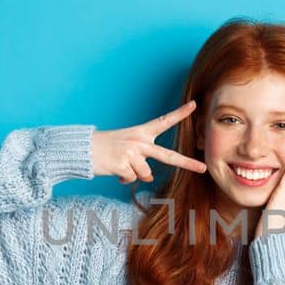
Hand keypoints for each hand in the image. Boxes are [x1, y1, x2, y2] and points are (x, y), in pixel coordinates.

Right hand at [91, 100, 208, 183]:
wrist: (81, 149)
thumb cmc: (104, 147)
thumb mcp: (125, 144)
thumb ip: (140, 157)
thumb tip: (147, 177)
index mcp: (140, 132)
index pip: (163, 121)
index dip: (179, 114)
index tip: (193, 105)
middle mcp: (138, 141)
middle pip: (167, 156)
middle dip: (187, 163)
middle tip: (202, 168)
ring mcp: (131, 153)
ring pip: (146, 175)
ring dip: (134, 175)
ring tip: (120, 165)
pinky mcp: (122, 165)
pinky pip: (132, 179)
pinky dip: (123, 178)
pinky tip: (114, 170)